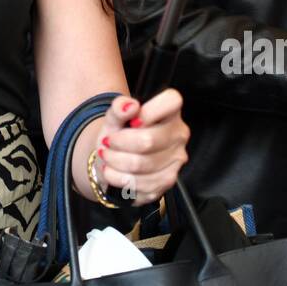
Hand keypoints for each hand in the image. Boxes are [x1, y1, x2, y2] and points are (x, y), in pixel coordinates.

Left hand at [90, 89, 187, 205]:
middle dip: (119, 143)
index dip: (149, 111)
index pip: (172, 101)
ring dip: (115, 161)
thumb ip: (119, 106)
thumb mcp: (114, 116)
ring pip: (140, 165)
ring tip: (108, 156)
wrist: (115, 158)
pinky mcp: (167, 183)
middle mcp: (179, 135)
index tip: (131, 122)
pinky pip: (139, 184)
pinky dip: (117, 178)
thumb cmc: (119, 133)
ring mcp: (175, 161)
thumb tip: (131, 106)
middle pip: (148, 140)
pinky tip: (113, 171)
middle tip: (108, 142)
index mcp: (171, 112)